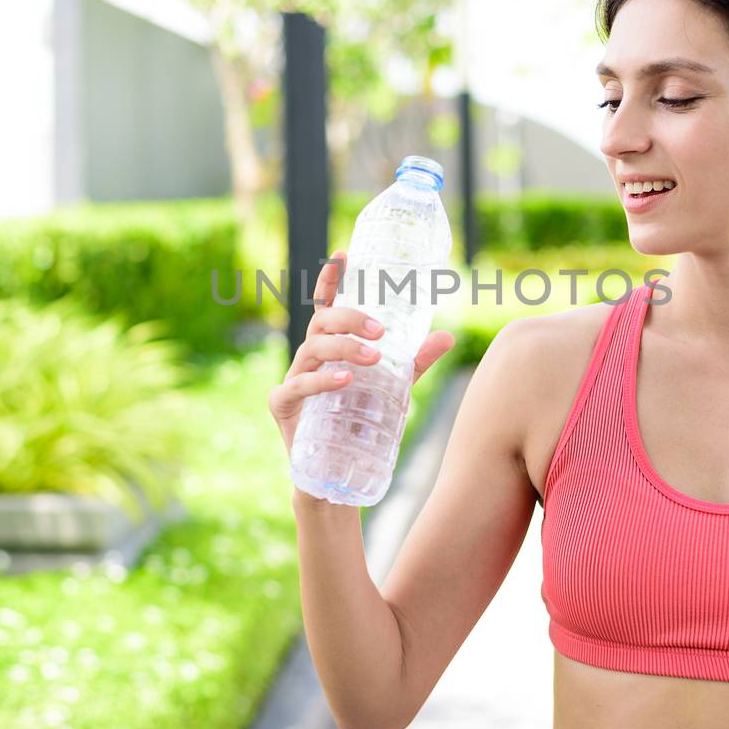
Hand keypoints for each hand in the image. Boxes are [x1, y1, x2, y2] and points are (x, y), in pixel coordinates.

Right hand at [267, 248, 455, 455]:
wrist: (334, 475)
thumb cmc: (357, 423)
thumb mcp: (391, 389)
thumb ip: (413, 363)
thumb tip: (447, 336)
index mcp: (329, 348)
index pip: (326, 306)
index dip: (331, 278)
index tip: (344, 254)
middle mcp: (308, 358)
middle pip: (322, 322)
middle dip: (350, 318)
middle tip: (381, 331)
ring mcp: (292, 379)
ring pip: (313, 349)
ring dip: (345, 348)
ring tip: (373, 357)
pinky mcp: (281, 404)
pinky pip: (298, 386)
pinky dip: (321, 382)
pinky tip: (344, 381)